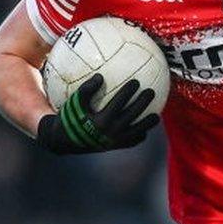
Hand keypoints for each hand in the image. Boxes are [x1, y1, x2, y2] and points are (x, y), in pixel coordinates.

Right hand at [36, 74, 158, 153]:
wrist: (65, 141)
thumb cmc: (71, 117)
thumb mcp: (74, 102)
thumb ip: (86, 89)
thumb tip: (100, 76)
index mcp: (101, 120)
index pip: (119, 103)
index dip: (128, 91)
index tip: (136, 81)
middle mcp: (111, 132)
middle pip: (133, 115)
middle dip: (144, 102)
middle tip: (151, 91)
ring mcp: (116, 141)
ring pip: (138, 131)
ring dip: (149, 122)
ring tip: (157, 114)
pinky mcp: (117, 147)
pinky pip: (133, 141)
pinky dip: (141, 134)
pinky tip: (145, 127)